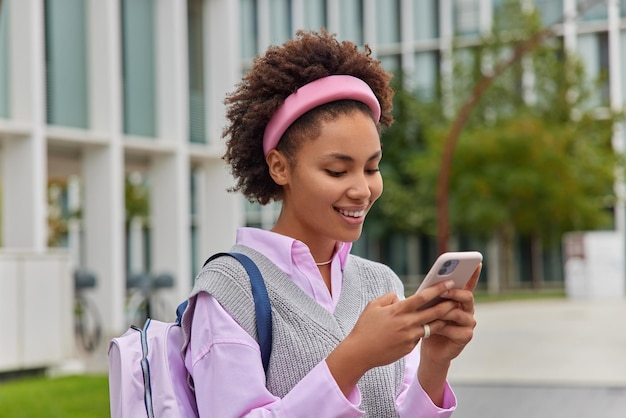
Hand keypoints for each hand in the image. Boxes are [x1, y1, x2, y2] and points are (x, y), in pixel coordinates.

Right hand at [326, 279, 457, 395]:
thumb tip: (401, 297)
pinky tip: (429, 327)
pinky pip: (420, 336)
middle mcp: (407, 323)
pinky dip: (424, 330)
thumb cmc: (365, 327)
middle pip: (434, 312)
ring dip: (442, 319)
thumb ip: (389, 298)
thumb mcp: (373, 306)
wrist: (360, 353)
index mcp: (398, 310)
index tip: (449, 283)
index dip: (437, 289)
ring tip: (450, 312)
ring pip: (432, 326)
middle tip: (457, 297)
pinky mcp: (409, 348)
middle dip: (448, 304)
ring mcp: (410, 337)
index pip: (423, 297)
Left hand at [419, 264, 480, 367]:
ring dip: (444, 312)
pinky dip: (442, 328)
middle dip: (455, 292)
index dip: (474, 274)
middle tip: (444, 290)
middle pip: (467, 297)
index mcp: (460, 299)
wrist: (430, 349)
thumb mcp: (429, 307)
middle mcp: (467, 309)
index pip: (469, 284)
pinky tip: (434, 329)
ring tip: (434, 311)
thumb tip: (432, 282)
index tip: (476, 263)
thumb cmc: (428, 323)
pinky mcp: (466, 336)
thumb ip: (434, 296)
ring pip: (458, 313)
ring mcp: (468, 323)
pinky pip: (455, 329)